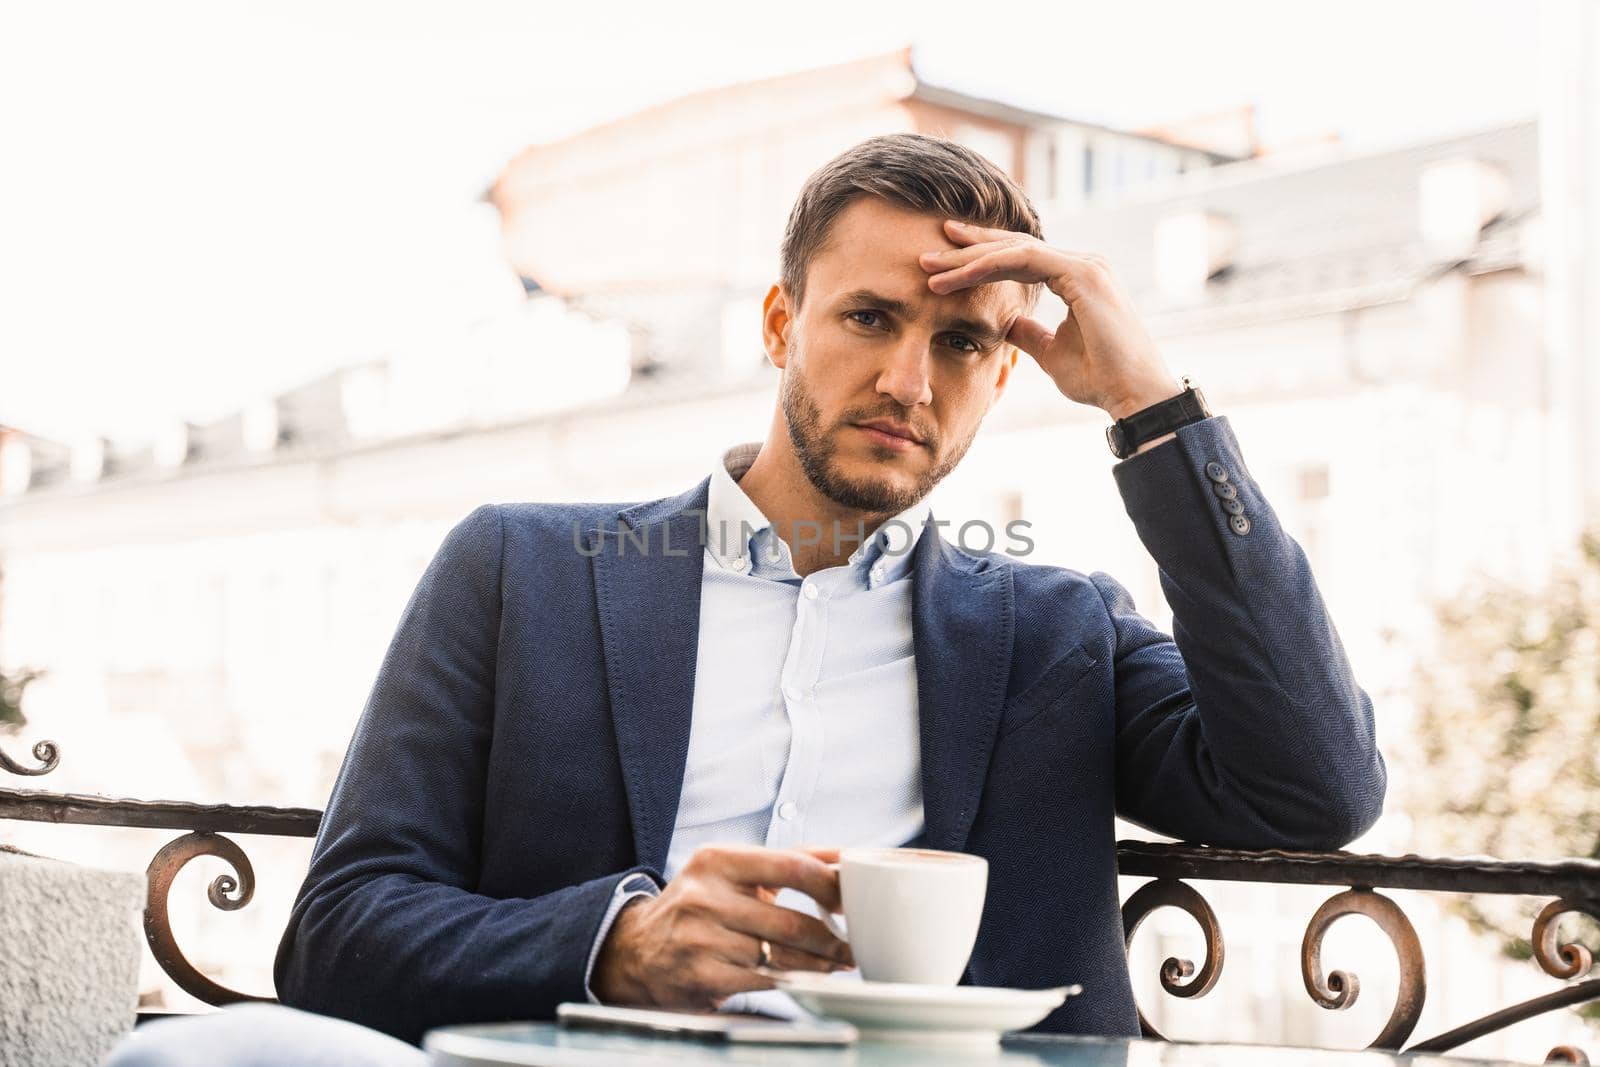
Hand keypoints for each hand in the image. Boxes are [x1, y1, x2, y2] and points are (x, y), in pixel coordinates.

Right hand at [591, 845, 853, 1009]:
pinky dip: (792, 981)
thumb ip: (786, 859)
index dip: (830, 884)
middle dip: (832, 937)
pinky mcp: (703, 977)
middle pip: (791, 921)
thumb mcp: (730, 870)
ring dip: (819, 963)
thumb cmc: (698, 905)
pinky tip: (809, 978)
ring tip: (840, 961)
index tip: (852, 897)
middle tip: (855, 942)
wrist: (636, 951)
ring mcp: (702, 939)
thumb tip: (845, 855)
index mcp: (718, 860)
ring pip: (781, 956)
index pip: (791, 865)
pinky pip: (764, 982)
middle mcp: (706, 897)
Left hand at [919, 219, 1183, 420]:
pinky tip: (960, 275)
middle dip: (968, 249)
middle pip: (1013, 247)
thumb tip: (1005, 325)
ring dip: (969, 258)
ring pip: (1015, 250)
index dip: (980, 258)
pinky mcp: (1084, 274)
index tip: (943, 264)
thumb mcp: (1050, 353)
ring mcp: (1085, 265)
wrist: (1133, 395)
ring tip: (930, 266)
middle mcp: (1082, 263)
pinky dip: (989, 266)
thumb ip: (1028, 333)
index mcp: (1076, 277)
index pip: (1019, 258)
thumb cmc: (1099, 379)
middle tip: (927, 252)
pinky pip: (1026, 261)